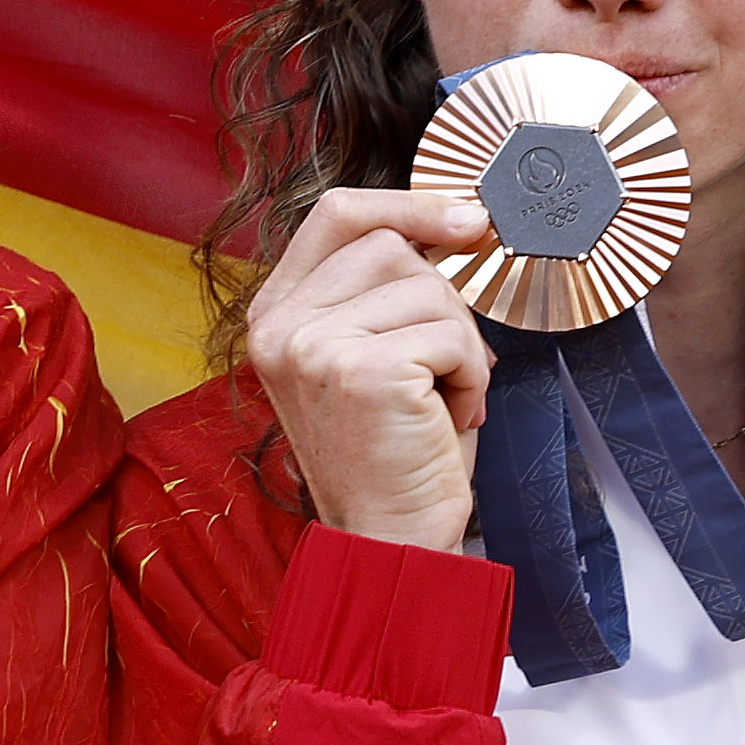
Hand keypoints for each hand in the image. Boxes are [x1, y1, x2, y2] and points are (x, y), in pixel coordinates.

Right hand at [247, 191, 498, 554]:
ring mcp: (312, 346)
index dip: (409, 203)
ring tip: (440, 401)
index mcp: (274, 315)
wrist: (392, 541)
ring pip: (428, 288)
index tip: (467, 219)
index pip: (338, 214)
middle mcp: (279, 327)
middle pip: (391, 245)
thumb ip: (385, 287)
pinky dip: (469, 378)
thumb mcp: (376, 351)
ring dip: (459, 345)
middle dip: (444, 300)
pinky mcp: (359, 371)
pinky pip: (450, 335)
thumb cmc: (396, 454)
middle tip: (447, 366)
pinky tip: (445, 418)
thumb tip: (458, 219)